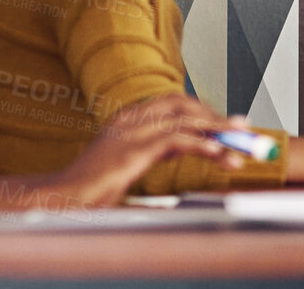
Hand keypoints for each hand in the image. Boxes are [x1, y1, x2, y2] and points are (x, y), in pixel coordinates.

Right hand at [40, 95, 242, 207]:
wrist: (59, 199)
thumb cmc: (89, 186)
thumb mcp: (127, 161)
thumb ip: (155, 149)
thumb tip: (186, 145)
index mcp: (128, 118)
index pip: (174, 103)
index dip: (203, 111)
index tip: (226, 123)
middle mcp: (131, 119)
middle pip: (184, 105)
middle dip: (216, 115)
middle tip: (242, 129)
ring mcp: (131, 132)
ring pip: (187, 120)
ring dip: (220, 130)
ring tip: (244, 142)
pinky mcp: (134, 151)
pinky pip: (179, 141)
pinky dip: (205, 146)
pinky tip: (222, 155)